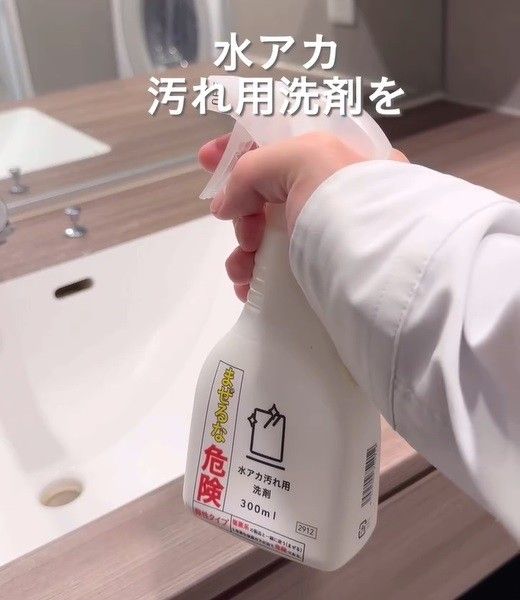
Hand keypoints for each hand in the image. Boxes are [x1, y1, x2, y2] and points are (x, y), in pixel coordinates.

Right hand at [200, 132, 406, 300]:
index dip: (240, 147)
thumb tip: (225, 206)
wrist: (386, 273)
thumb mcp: (304, 159)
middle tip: (235, 226)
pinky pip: (280, 270)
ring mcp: (329, 238)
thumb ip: (253, 169)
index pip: (282, 143)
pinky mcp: (323, 274)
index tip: (206, 159)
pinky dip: (257, 277)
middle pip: (269, 195)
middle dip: (240, 210)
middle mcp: (335, 196)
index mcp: (338, 159)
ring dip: (243, 252)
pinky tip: (247, 288)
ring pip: (271, 236)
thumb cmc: (348, 202)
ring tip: (239, 271)